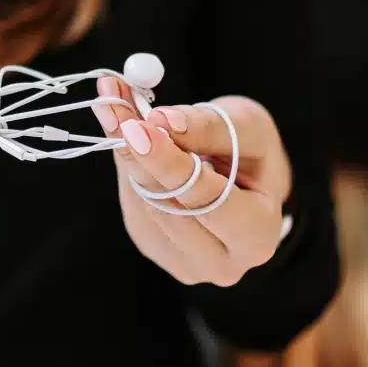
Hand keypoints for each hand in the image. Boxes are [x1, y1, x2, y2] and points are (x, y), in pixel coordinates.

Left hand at [94, 78, 291, 286]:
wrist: (246, 181)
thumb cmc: (254, 154)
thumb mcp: (248, 128)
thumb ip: (209, 126)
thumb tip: (162, 122)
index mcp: (257, 237)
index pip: (206, 201)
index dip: (169, 164)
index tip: (138, 127)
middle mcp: (219, 263)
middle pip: (166, 205)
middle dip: (137, 151)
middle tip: (111, 103)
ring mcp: (181, 261)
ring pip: (142, 201)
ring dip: (125, 148)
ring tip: (116, 103)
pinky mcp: (152, 245)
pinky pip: (133, 200)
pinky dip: (127, 161)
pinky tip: (128, 132)